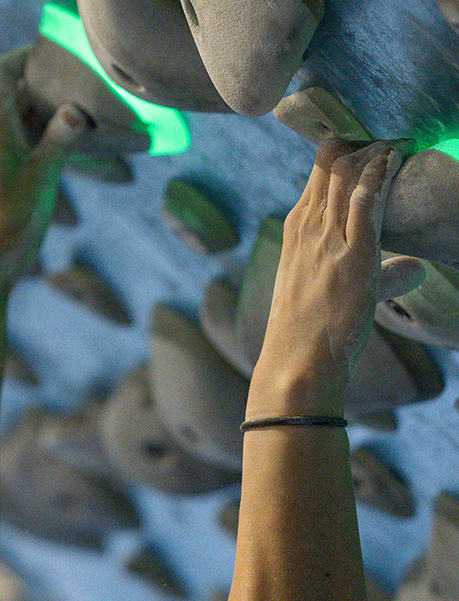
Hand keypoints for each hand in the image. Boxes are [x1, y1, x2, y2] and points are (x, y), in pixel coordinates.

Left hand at [0, 46, 89, 294]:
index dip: (21, 56)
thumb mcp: (40, 180)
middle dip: (47, 82)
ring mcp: (6, 157)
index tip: (53, 54)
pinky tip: (82, 144)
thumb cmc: (7, 223)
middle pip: (17, 93)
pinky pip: (35, 145)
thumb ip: (58, 143)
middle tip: (83, 81)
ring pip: (29, 120)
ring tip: (90, 108)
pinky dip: (55, 138)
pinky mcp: (15, 176)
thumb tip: (76, 111)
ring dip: (54, 112)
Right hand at [261, 138, 426, 386]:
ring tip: (393, 140)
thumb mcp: (326, 293)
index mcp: (295, 234)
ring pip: (346, 178)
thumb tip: (412, 268)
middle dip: (355, 146)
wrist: (296, 361)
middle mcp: (306, 229)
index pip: (316, 182)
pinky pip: (365, 202)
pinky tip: (392, 157)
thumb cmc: (306, 332)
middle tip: (382, 134)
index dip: (337, 157)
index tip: (360, 145)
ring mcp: (326, 240)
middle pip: (329, 171)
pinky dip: (378, 175)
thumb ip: (372, 273)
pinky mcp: (351, 255)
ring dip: (371, 154)